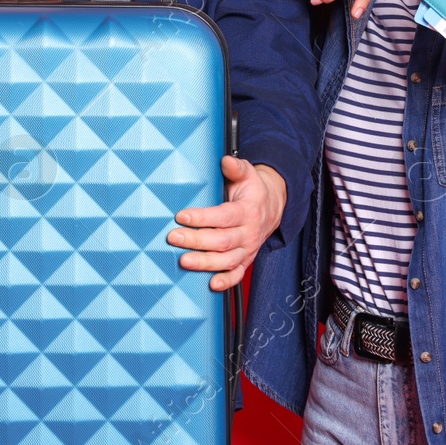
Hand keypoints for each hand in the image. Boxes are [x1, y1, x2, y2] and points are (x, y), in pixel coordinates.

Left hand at [166, 158, 286, 290]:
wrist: (272, 207)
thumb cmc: (252, 190)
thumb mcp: (248, 173)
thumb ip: (236, 167)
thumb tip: (226, 160)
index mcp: (247, 210)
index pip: (223, 216)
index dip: (202, 217)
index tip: (181, 216)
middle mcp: (248, 232)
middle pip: (222, 241)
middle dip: (196, 240)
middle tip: (173, 238)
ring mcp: (248, 249)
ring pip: (227, 260)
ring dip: (205, 263)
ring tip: (183, 261)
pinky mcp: (246, 260)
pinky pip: (238, 274)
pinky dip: (226, 281)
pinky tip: (211, 284)